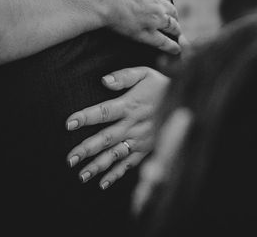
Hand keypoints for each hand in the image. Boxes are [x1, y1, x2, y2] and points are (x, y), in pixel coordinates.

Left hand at [65, 66, 169, 188]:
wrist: (187, 100)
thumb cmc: (162, 84)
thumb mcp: (145, 73)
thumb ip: (124, 76)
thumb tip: (104, 81)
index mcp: (130, 104)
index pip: (104, 112)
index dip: (86, 117)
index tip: (69, 124)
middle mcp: (133, 124)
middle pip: (106, 138)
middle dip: (87, 149)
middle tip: (70, 159)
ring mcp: (140, 139)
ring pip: (116, 154)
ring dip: (98, 165)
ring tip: (82, 175)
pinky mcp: (147, 149)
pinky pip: (130, 163)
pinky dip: (117, 174)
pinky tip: (103, 183)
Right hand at [100, 0, 180, 54]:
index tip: (165, 3)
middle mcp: (156, 4)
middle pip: (171, 10)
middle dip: (174, 15)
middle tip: (174, 20)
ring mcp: (153, 20)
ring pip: (171, 26)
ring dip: (176, 30)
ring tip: (178, 35)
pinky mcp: (146, 34)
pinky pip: (163, 42)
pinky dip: (172, 47)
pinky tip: (176, 50)